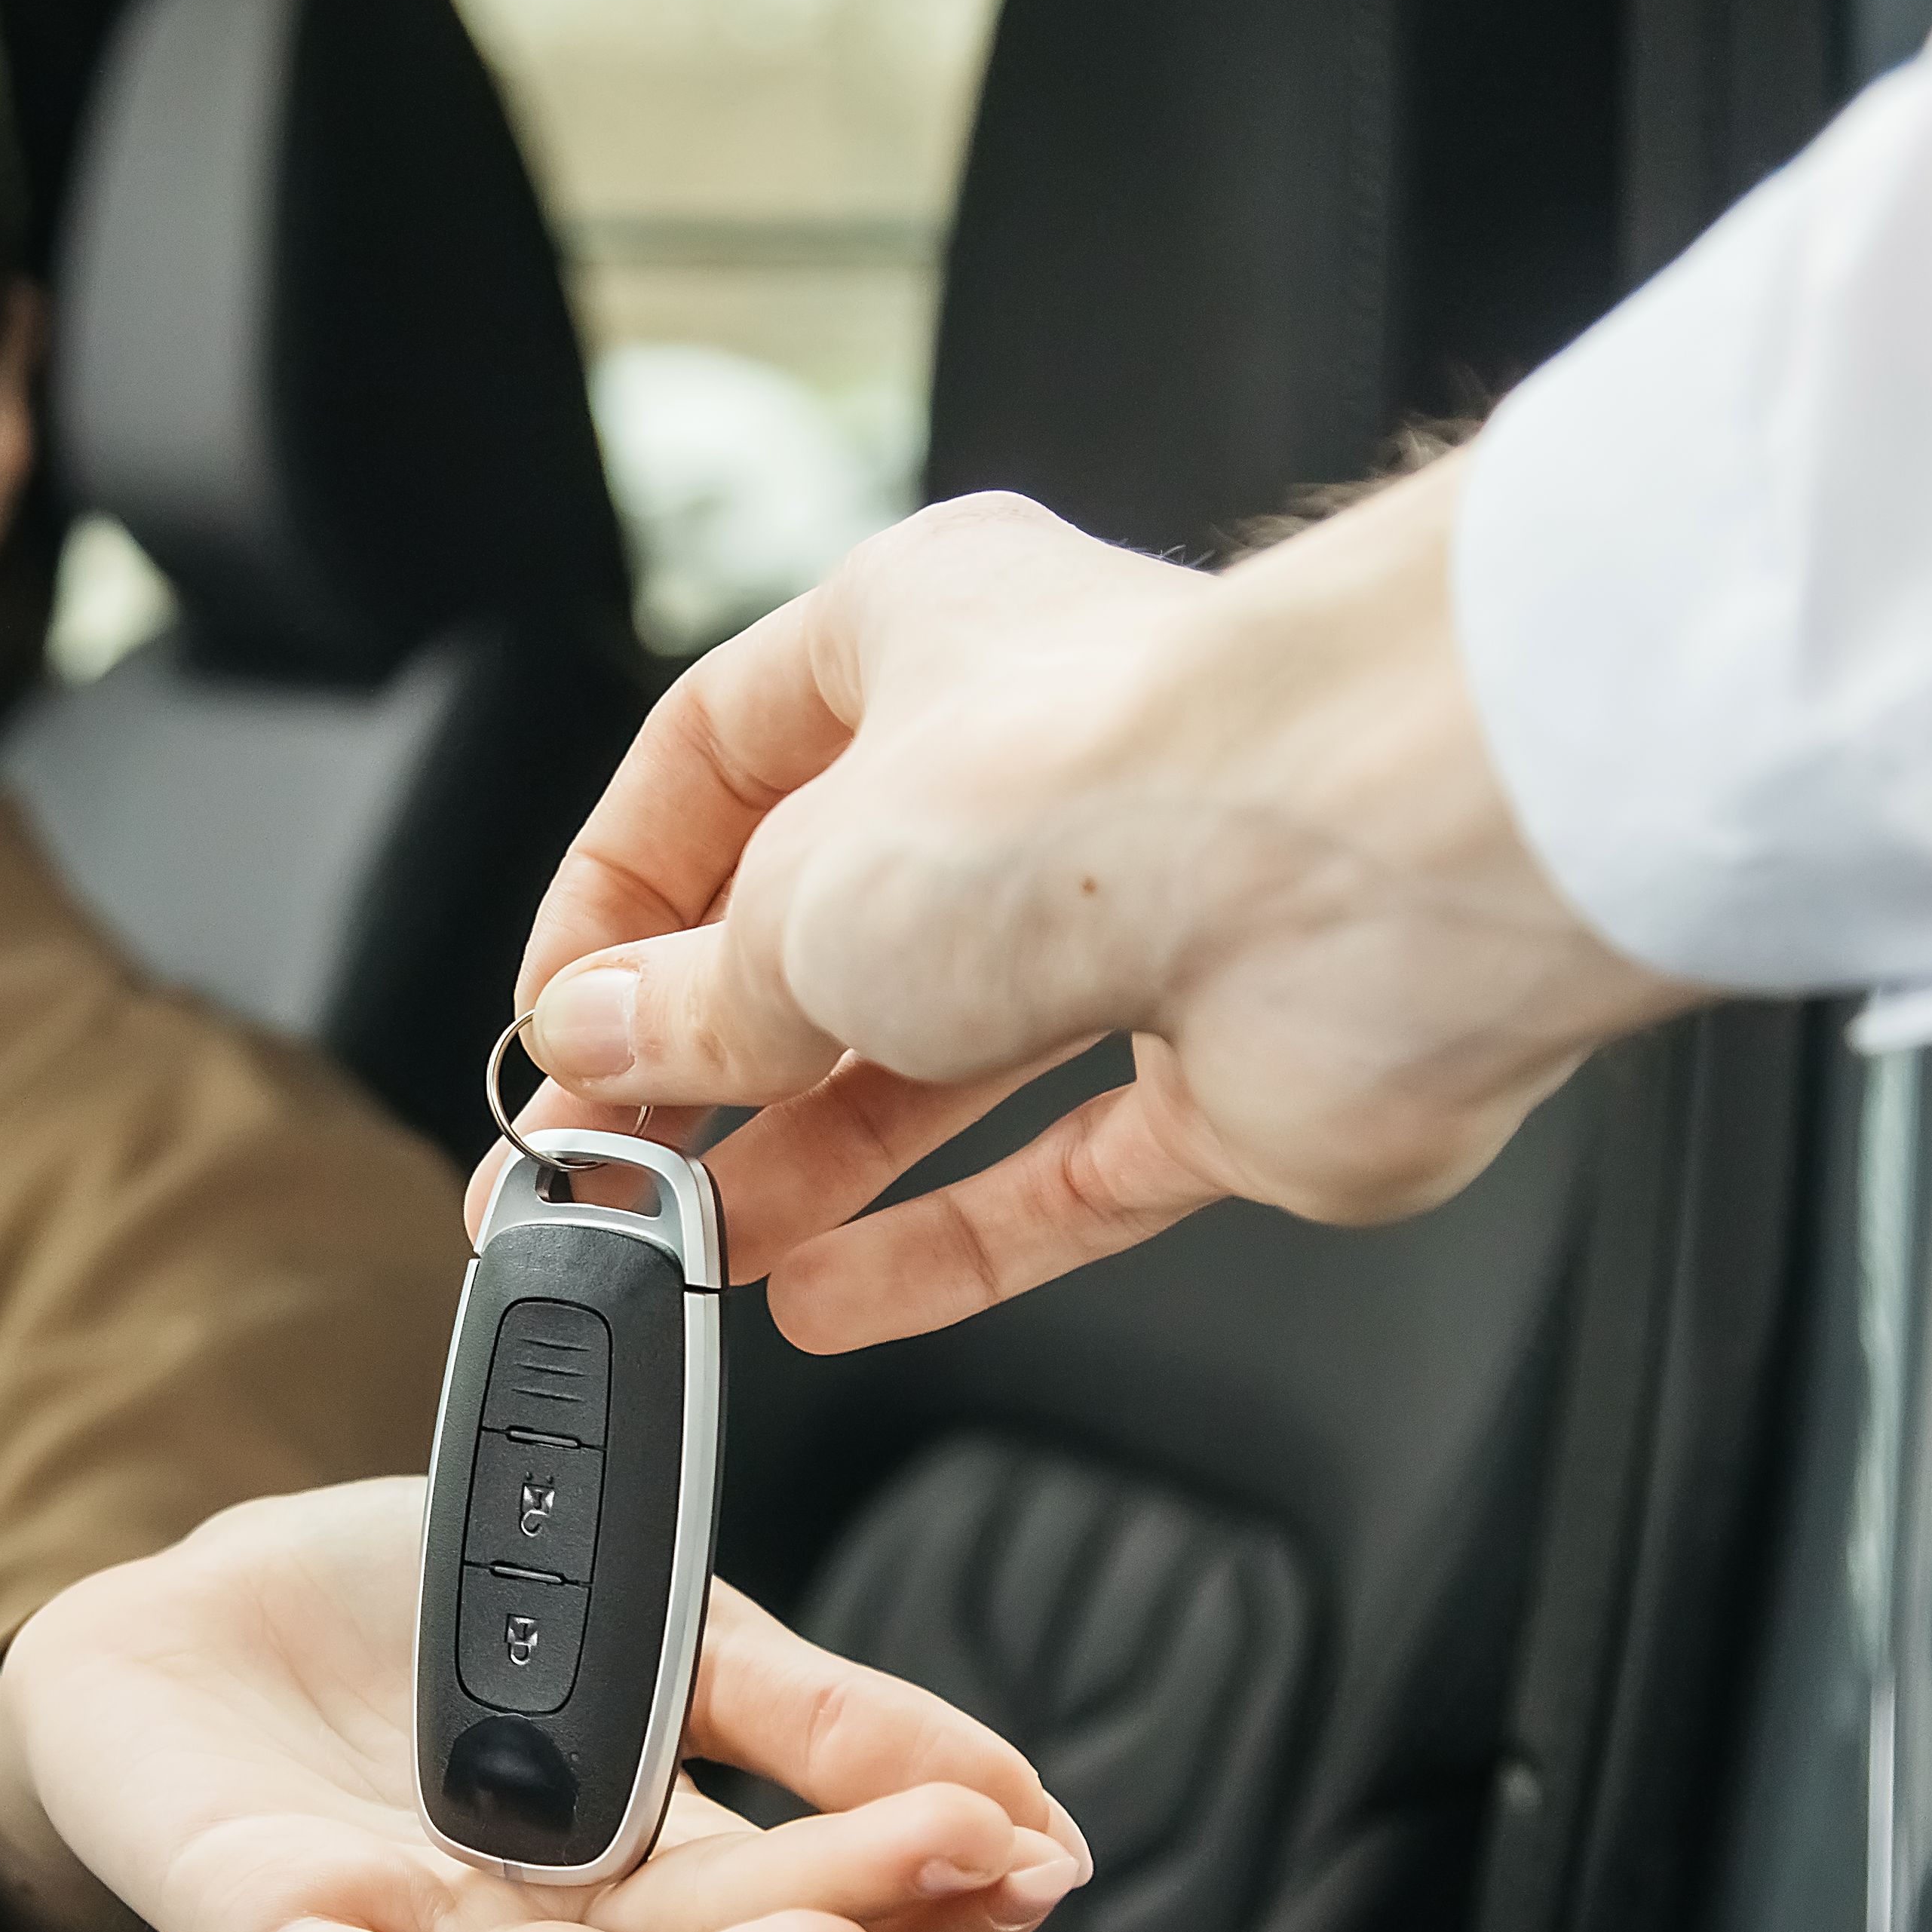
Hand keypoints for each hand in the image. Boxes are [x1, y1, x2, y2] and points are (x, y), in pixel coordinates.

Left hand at [0, 1479, 1089, 1931]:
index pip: (808, 1890)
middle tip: (983, 1875)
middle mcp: (553, 1927)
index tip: (1040, 1847)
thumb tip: (1008, 1785)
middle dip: (856, 1915)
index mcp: (645, 1851)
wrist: (180, 1614)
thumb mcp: (639, 1611)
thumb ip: (799, 1704)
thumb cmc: (400, 1619)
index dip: (923, 1880)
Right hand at [485, 455, 1698, 1350]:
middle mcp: (1038, 760)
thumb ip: (695, 996)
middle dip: (697, 1057)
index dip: (618, 893)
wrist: (1374, 863)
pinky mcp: (1229, 1060)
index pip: (719, 757)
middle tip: (585, 1165)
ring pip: (940, 1055)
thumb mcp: (800, 902)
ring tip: (679, 1243)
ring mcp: (1145, 914)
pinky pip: (1065, 1171)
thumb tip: (605, 1037)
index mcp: (924, 635)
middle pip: (827, 924)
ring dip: (800, 1159)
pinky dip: (948, 1240)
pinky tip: (832, 1296)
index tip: (557, 1014)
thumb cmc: (1104, 782)